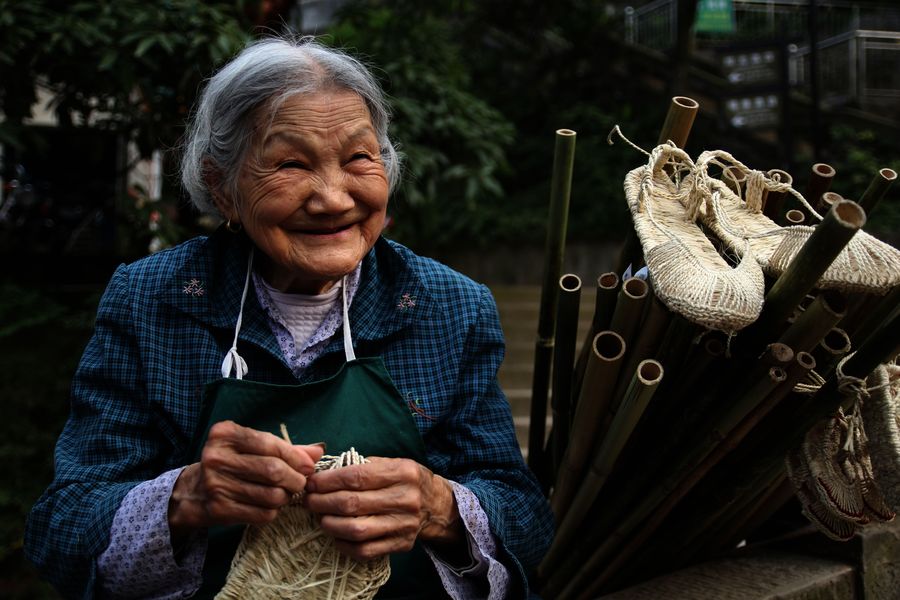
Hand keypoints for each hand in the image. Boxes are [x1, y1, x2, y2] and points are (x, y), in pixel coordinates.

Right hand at [168, 420, 323, 541]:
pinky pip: (262, 514)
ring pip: (271, 495)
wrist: (194, 492)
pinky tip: (269, 506)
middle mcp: (216, 457)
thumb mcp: (253, 448)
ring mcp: (216, 484)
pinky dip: (273, 511)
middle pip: (273, 470)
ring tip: (283, 494)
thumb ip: (286, 448)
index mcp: (225, 434)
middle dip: (295, 479)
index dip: (295, 457)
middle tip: (300, 483)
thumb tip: (318, 451)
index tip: (308, 467)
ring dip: (285, 497)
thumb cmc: (233, 464)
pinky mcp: (219, 509)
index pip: (270, 444)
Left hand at [304, 457, 463, 560]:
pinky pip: (366, 550)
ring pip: (357, 529)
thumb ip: (363, 465)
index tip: (311, 483)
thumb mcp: (392, 462)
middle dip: (323, 502)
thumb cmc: (406, 480)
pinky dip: (344, 545)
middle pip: (353, 504)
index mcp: (402, 472)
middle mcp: (405, 499)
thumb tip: (325, 471)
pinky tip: (335, 536)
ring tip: (320, 518)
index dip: (328, 481)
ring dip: (330, 524)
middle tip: (309, 500)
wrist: (436, 505)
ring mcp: (404, 524)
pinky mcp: (402, 544)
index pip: (356, 477)